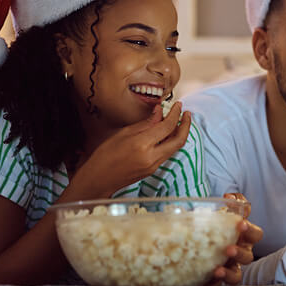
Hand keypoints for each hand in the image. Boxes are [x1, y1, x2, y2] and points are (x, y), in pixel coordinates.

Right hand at [70, 102, 190, 198]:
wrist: (99, 179)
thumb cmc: (105, 155)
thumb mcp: (123, 133)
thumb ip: (145, 123)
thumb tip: (159, 112)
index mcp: (142, 144)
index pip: (167, 126)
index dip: (175, 114)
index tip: (178, 105)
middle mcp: (151, 157)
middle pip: (179, 139)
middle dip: (186, 125)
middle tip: (186, 113)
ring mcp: (154, 165)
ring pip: (175, 147)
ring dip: (180, 133)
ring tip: (179, 121)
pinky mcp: (153, 170)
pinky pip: (168, 153)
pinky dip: (171, 141)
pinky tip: (168, 133)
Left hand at [199, 193, 263, 285]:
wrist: (197, 240)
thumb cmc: (217, 224)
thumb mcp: (223, 210)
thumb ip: (231, 202)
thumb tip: (229, 197)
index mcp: (243, 237)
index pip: (255, 235)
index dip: (250, 231)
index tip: (241, 225)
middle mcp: (239, 253)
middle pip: (248, 257)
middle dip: (240, 253)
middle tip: (229, 249)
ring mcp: (229, 267)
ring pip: (236, 276)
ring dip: (229, 274)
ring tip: (217, 271)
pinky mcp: (216, 280)